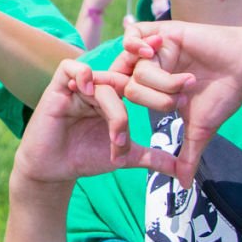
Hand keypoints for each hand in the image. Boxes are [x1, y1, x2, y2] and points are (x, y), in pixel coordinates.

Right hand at [13, 58, 176, 185]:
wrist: (53, 171)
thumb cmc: (84, 158)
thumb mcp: (125, 156)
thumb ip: (152, 157)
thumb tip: (182, 173)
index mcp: (114, 96)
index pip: (137, 77)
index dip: (158, 72)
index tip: (188, 82)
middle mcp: (97, 87)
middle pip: (126, 75)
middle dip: (151, 85)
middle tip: (175, 100)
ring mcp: (78, 86)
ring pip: (104, 82)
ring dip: (114, 110)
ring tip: (118, 137)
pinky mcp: (58, 88)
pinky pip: (70, 68)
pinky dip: (81, 74)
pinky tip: (89, 90)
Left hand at [120, 20, 241, 184]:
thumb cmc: (224, 95)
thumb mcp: (201, 129)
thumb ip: (188, 155)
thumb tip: (184, 187)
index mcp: (152, 88)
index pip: (122, 97)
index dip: (120, 112)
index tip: (124, 133)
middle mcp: (150, 67)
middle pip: (128, 86)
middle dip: (153, 100)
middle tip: (179, 101)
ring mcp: (155, 49)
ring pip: (136, 69)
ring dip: (161, 81)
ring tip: (187, 83)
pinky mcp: (163, 31)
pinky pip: (134, 36)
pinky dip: (137, 46)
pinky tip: (155, 53)